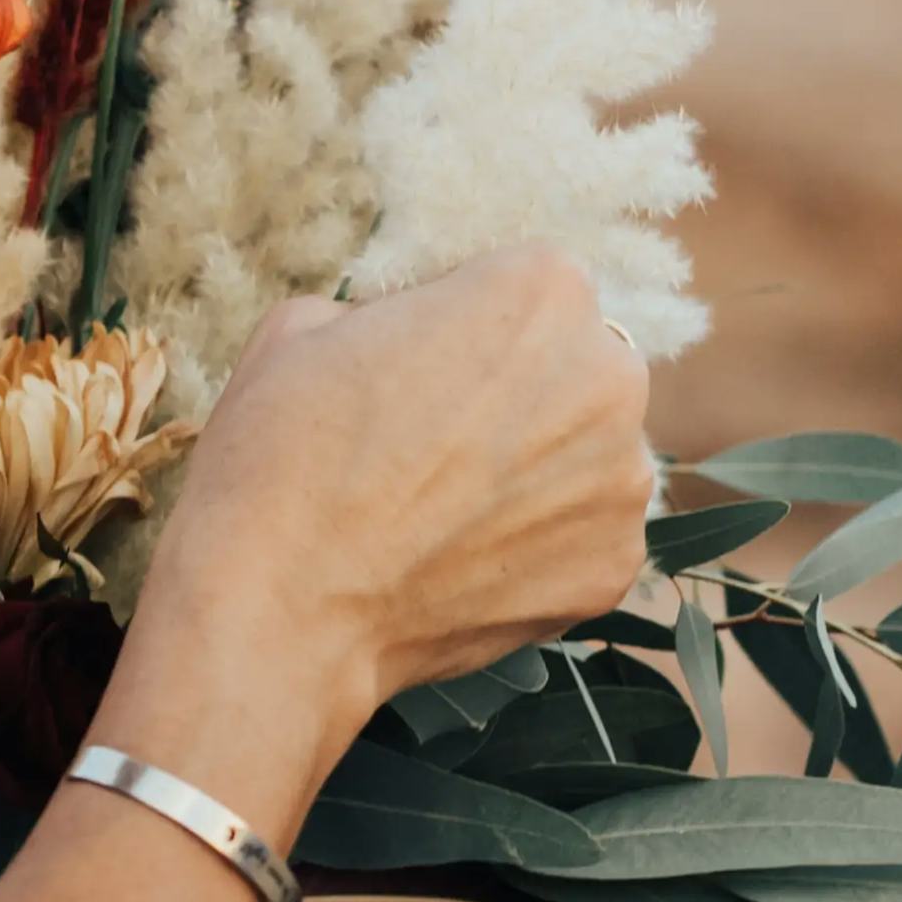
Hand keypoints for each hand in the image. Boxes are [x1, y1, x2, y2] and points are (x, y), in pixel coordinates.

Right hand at [126, 251, 658, 792]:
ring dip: (533, 474)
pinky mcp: (613, 570)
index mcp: (543, 289)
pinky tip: (460, 564)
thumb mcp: (307, 325)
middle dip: (517, 396)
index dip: (462, 328)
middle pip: (574, 369)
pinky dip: (533, 551)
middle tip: (430, 448)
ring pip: (585, 457)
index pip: (526, 290)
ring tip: (441, 515)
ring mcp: (622, 482)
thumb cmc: (280, 456)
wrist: (279, 612)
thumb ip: (394, 313)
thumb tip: (415, 341)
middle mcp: (610, 377)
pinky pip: (580, 540)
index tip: (412, 372)